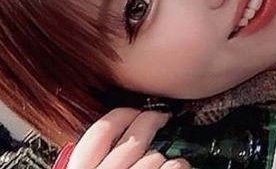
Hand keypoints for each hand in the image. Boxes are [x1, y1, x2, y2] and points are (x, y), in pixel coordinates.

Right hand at [67, 108, 189, 168]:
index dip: (121, 115)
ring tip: (169, 156)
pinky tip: (178, 166)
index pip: (100, 132)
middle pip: (133, 139)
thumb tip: (116, 135)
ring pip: (155, 156)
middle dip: (150, 122)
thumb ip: (96, 159)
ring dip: (165, 154)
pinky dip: (179, 165)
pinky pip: (173, 167)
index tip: (133, 111)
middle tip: (160, 117)